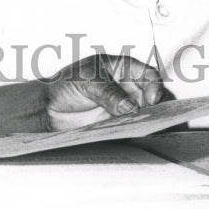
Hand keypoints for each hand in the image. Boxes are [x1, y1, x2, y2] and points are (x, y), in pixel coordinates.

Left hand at [42, 54, 164, 130]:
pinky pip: (136, 129)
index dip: (155, 85)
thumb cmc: (64, 85)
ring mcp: (124, 107)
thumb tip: (132, 108)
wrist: (48, 110)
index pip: (147, 74)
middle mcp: (126, 88)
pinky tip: (145, 139)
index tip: (152, 100)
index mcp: (120, 68)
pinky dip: (143, 134)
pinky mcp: (119, 125)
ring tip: (156, 131)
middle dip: (161, 107)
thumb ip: (109, 94)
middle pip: (154, 96)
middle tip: (159, 120)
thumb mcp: (87, 82)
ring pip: (149, 114)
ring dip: (155, 122)